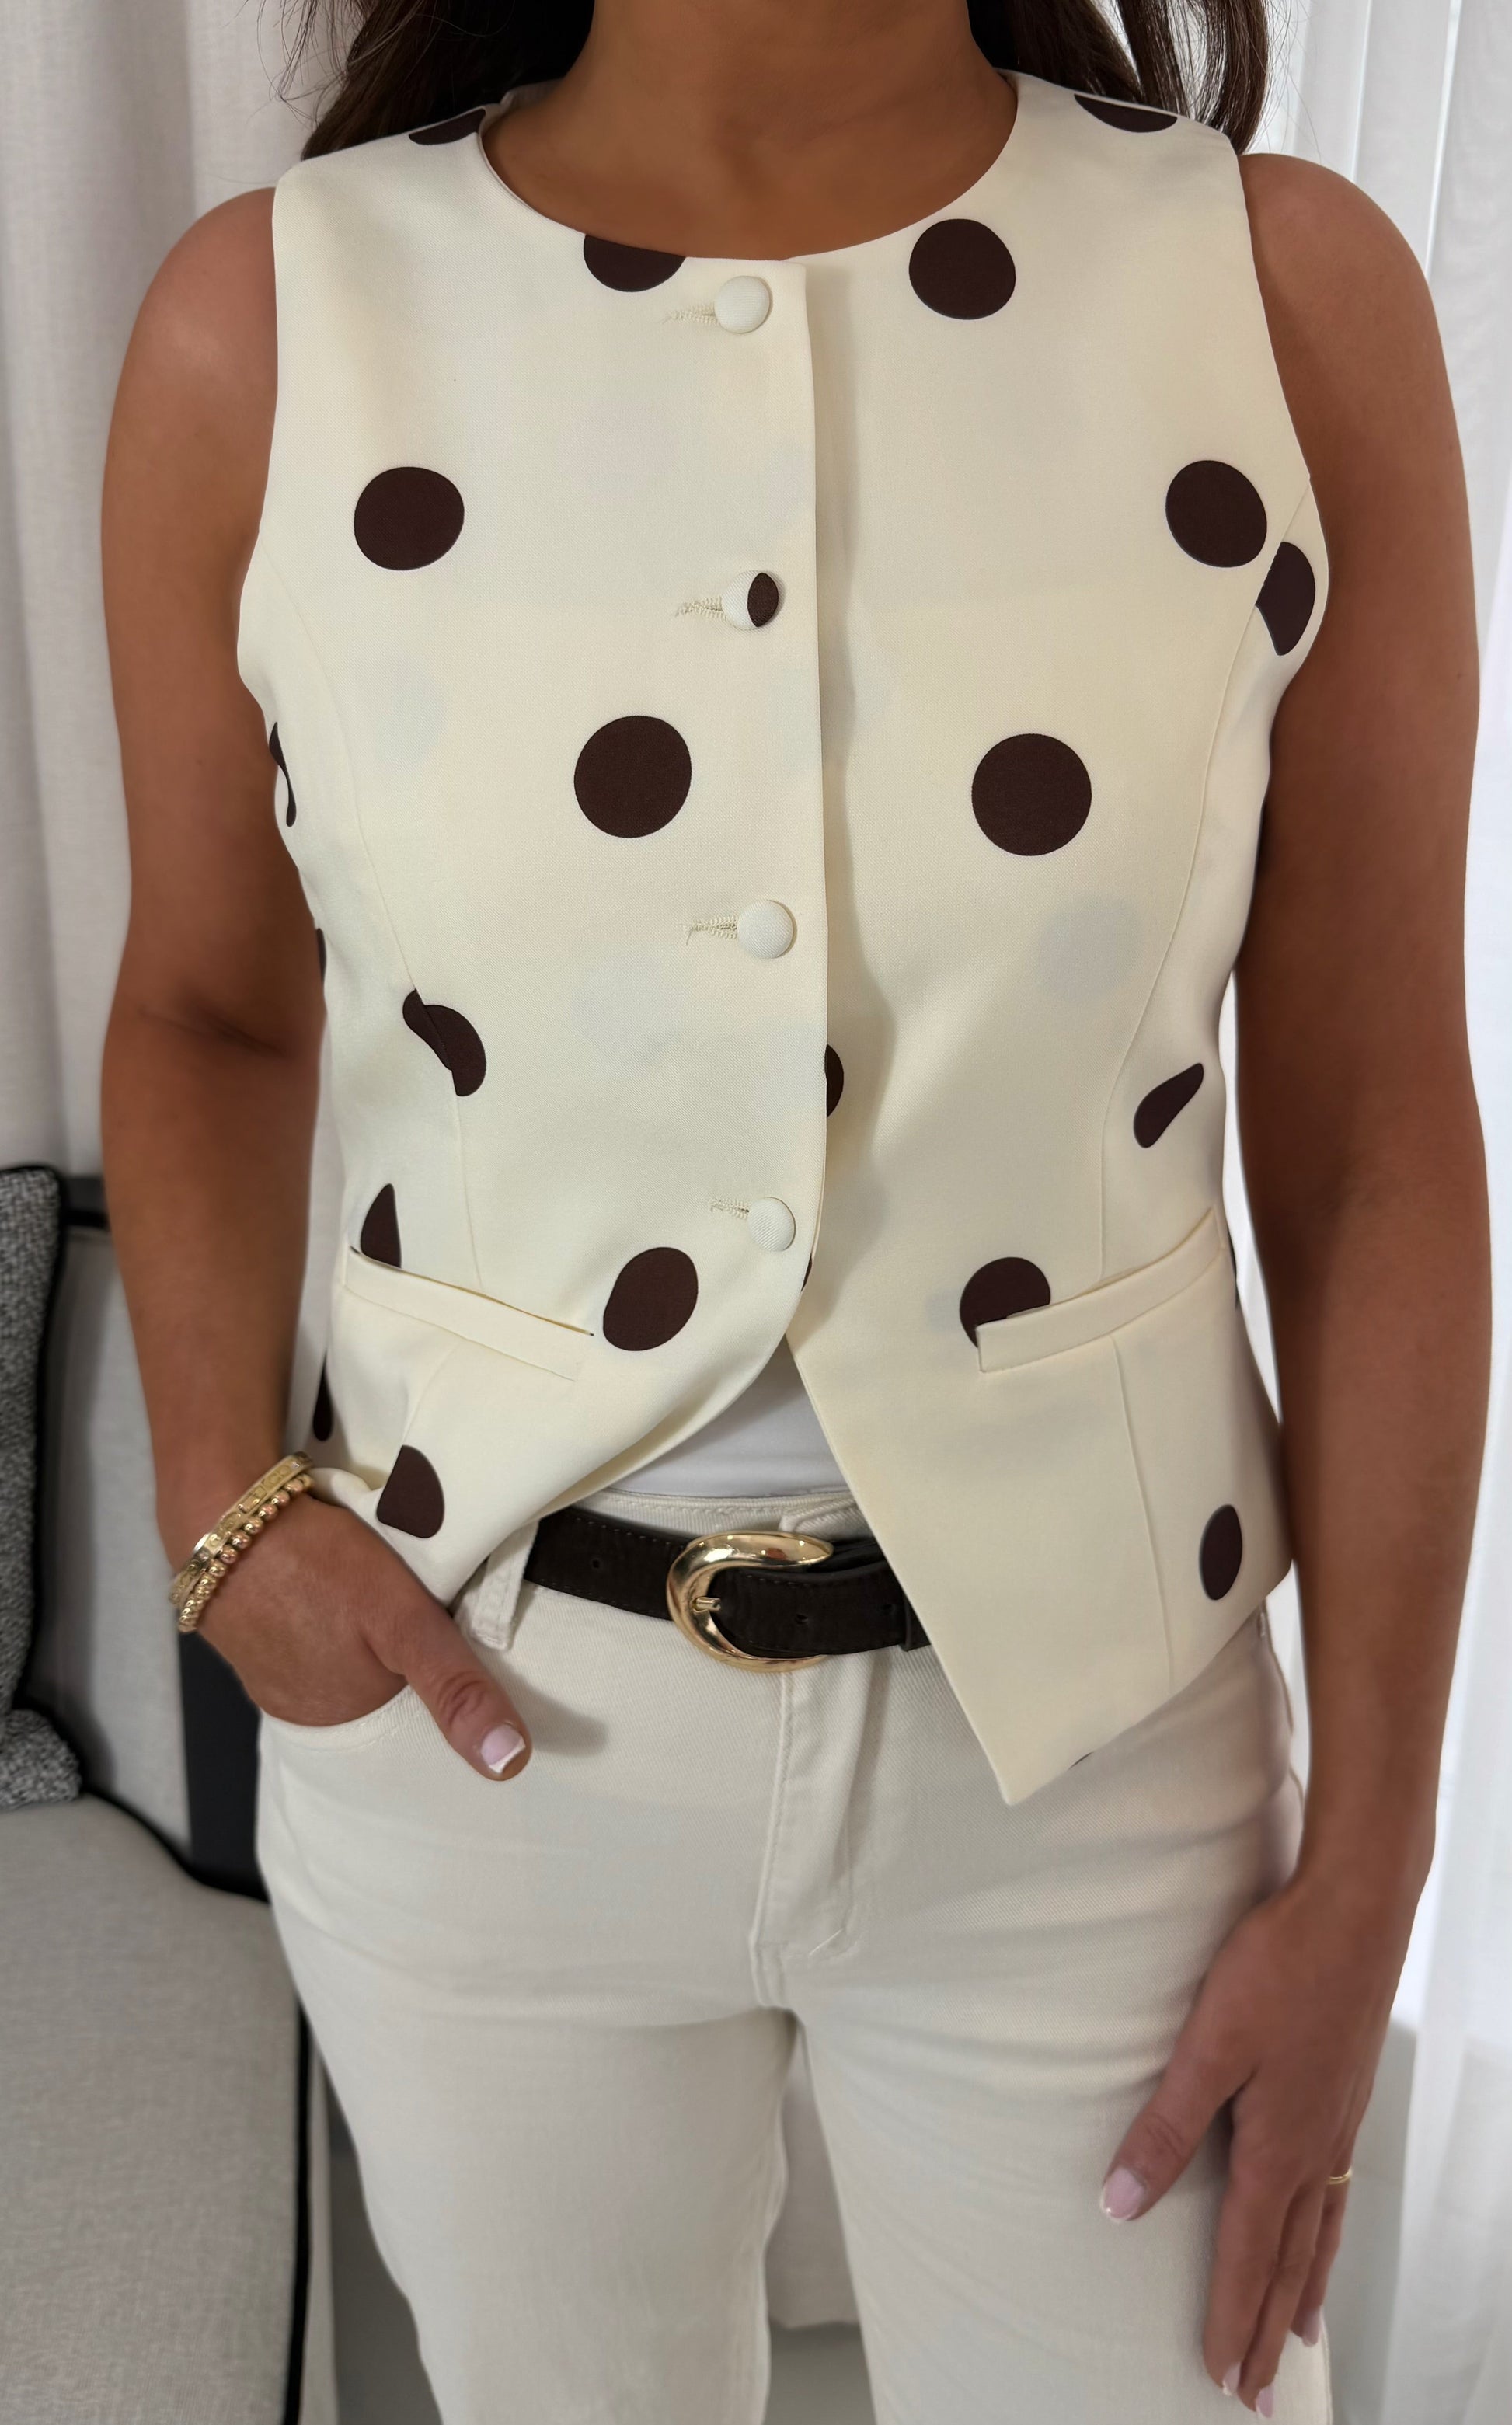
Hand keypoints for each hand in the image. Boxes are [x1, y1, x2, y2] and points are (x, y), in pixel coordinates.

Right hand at [196, 1490, 531, 1778]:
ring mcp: (270, 1671)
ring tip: (373, 1594)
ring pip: (339, 1659)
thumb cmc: (320, 1568)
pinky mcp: (250, 1632)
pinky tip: (333, 1588)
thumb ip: (455, 1687)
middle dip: (397, 1656)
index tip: (453, 1637)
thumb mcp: (404, 1624)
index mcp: (344, 1718)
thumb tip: (511, 1765)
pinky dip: (324, 1616)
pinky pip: (305, 1635)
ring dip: (360, 1634)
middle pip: (376, 1686)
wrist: (223, 1516)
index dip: (437, 1676)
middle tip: (418, 1600)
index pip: (414, 1709)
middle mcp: (303, 1709)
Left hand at [1098, 1866, 1411, 2409]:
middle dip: (1268, 2329)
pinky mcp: (1346, 2094)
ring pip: (1320, 2231)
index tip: (1218, 2374)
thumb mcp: (1208, 2045)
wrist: (1355, 1910)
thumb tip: (1121, 2205)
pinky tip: (1325, 2224)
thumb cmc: (1280, 1968)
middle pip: (1288, 2262)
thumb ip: (1164, 2125)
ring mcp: (1339, 2124)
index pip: (1245, 2255)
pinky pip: (1338, 2190)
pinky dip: (1329, 2232)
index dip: (1229, 2318)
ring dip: (1302, 2289)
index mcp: (1278, 2148)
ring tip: (1300, 2338)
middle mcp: (1316, 2150)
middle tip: (1256, 2393)